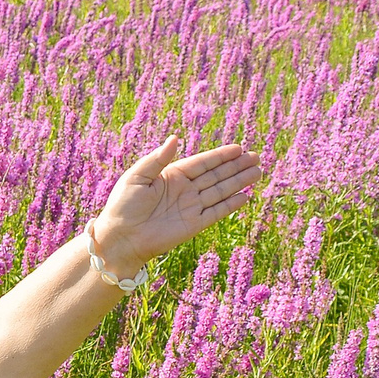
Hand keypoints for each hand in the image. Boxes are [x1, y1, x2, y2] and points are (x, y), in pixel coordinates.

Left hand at [88, 139, 264, 277]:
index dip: (221, 155)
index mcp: (172, 175)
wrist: (120, 239)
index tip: (239, 148)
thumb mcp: (136, 176)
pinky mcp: (193, 224)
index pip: (202, 163)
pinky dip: (231, 204)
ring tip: (258, 171)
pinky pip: (216, 212)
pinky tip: (245, 196)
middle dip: (236, 166)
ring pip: (220, 191)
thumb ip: (158, 158)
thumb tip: (174, 138)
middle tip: (256, 156)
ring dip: (239, 182)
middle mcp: (184, 190)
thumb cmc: (123, 206)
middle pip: (216, 175)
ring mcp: (190, 207)